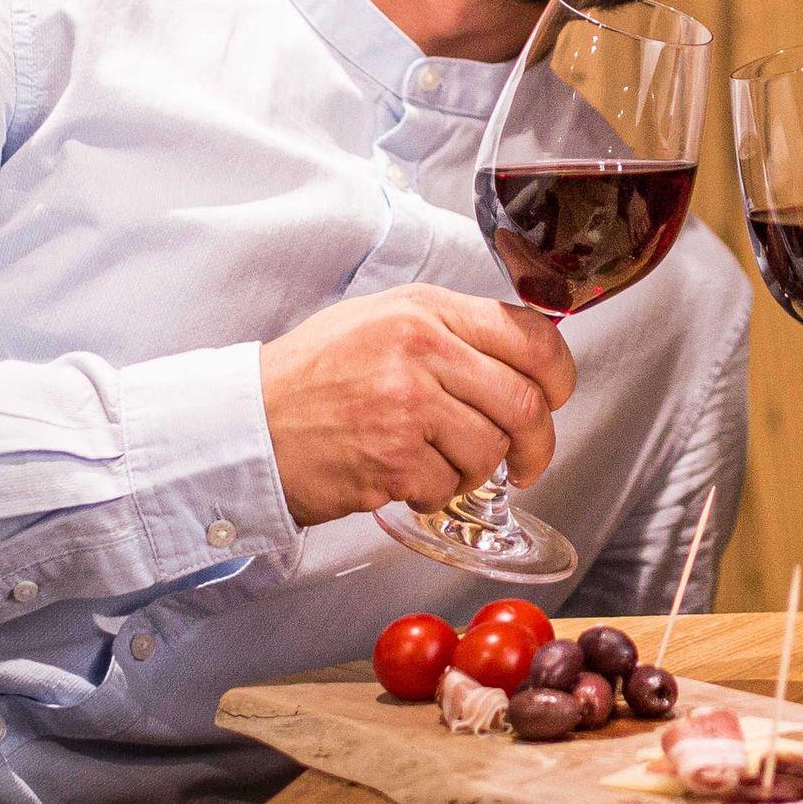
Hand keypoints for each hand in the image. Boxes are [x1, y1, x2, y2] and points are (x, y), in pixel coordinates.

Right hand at [260, 283, 574, 526]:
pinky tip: (406, 480)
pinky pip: (447, 485)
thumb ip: (451, 331)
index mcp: (426, 310)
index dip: (559, 374)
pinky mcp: (389, 458)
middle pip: (524, 402)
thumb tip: (521, 357)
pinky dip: (435, 493)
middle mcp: (421, 350)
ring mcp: (406, 405)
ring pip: (490, 449)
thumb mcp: (382, 321)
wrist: (243, 424)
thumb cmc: (311, 375)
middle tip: (529, 462)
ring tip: (442, 465)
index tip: (556, 398)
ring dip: (476, 471)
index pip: (531, 336)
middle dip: (538, 443)